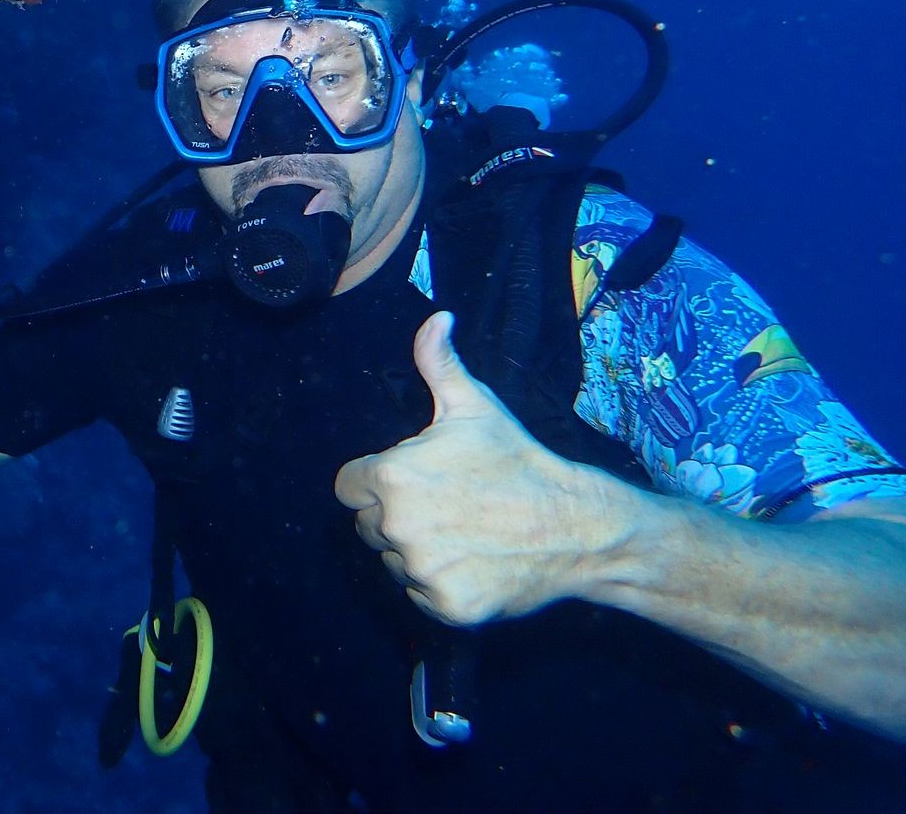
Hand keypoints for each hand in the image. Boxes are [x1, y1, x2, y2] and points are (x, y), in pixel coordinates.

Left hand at [334, 311, 632, 625]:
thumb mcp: (475, 406)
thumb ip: (439, 363)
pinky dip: (440, 584)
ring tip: (464, 533)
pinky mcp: (445, 605)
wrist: (578, 526)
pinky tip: (475, 563)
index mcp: (391, 476)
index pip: (348, 487)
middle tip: (446, 507)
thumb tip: (435, 319)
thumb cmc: (519, 461)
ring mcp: (420, 569)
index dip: (375, 483)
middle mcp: (396, 526)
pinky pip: (420, 595)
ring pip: (393, 562)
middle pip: (368, 525)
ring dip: (417, 551)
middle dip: (396, 515)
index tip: (413, 483)